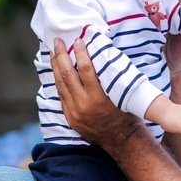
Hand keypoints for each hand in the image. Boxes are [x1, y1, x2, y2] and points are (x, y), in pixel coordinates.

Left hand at [49, 36, 147, 150]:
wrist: (122, 140)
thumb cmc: (127, 113)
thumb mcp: (122, 93)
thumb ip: (109, 77)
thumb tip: (101, 54)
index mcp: (99, 98)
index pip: (86, 69)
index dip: (81, 52)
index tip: (78, 41)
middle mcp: (83, 105)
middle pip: (68, 75)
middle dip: (61, 55)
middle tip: (57, 41)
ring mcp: (74, 113)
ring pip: (60, 85)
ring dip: (56, 67)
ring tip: (53, 53)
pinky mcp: (70, 118)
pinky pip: (61, 96)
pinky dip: (59, 82)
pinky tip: (57, 72)